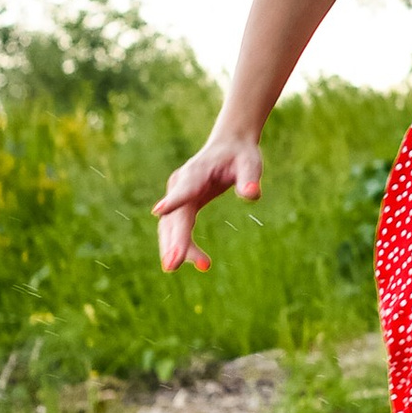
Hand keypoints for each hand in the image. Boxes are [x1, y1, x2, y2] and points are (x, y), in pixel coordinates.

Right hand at [154, 134, 261, 273]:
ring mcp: (178, 195)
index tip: (160, 211)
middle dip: (173, 241)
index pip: (184, 188)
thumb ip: (249, 179)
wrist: (229, 146)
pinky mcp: (182, 205)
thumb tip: (252, 194)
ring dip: (177, 249)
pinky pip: (177, 229)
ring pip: (171, 227)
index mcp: (196, 172)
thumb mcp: (250, 163)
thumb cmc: (240, 155)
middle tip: (172, 266)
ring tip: (201, 267)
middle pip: (174, 217)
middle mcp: (181, 184)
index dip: (174, 200)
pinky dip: (184, 246)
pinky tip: (203, 263)